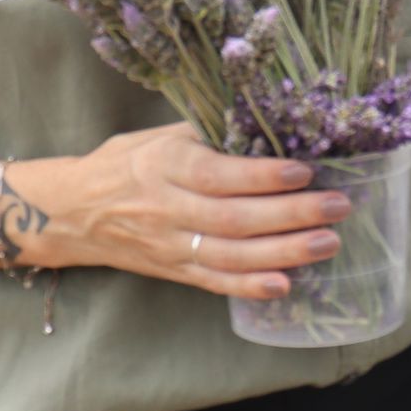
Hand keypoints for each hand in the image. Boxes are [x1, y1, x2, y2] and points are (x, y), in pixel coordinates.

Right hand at [28, 123, 351, 298]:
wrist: (73, 212)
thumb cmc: (128, 163)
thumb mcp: (160, 136)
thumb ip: (211, 133)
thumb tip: (274, 122)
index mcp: (163, 165)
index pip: (218, 174)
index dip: (262, 175)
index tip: (304, 170)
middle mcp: (166, 209)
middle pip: (233, 219)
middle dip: (291, 215)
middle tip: (337, 207)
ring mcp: (171, 246)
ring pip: (231, 255)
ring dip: (284, 253)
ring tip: (327, 243)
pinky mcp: (175, 272)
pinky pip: (215, 283)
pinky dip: (250, 287)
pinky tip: (286, 284)